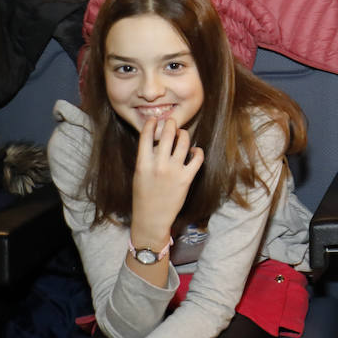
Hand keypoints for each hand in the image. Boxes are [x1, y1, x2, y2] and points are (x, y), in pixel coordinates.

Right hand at [130, 116, 203, 243]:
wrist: (152, 217)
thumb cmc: (143, 196)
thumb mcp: (139, 175)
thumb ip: (147, 158)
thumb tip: (158, 142)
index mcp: (143, 163)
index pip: (146, 136)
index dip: (151, 125)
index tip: (155, 120)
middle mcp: (159, 165)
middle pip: (167, 135)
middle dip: (170, 124)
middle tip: (172, 122)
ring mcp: (174, 171)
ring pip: (183, 143)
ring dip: (184, 134)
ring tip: (182, 134)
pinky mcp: (186, 178)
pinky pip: (197, 158)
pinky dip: (198, 151)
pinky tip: (195, 151)